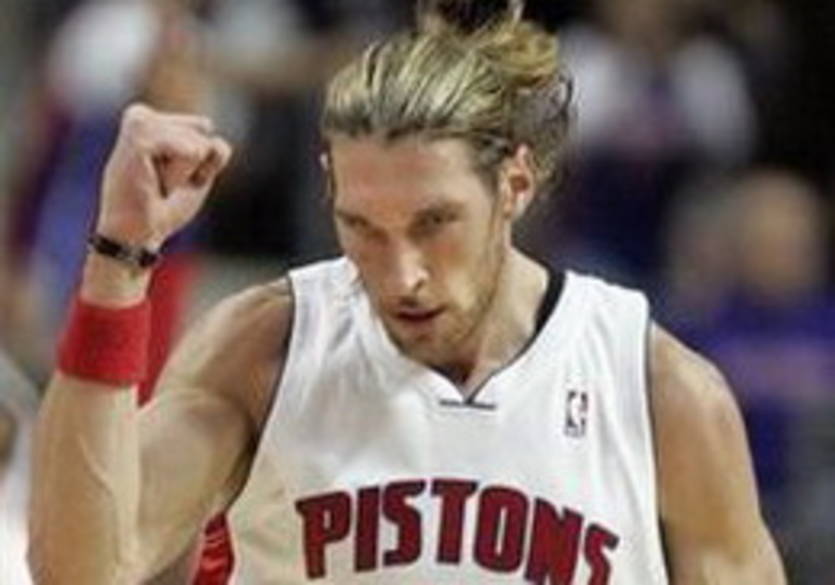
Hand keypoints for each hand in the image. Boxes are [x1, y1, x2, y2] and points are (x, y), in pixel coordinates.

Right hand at [96, 104, 231, 249]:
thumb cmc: (163, 207)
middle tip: (162, 185)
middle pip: (204, 133)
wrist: (136, 235)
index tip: (171, 178)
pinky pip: (190, 153)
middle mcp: (141, 115)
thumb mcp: (198, 174)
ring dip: (183, 175)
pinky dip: (178, 178)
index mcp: (151, 119)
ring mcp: (138, 124)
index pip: (205, 128)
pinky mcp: (138, 140)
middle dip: (194, 168)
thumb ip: (212, 149)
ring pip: (198, 145)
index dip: (201, 163)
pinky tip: (153, 185)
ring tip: (155, 185)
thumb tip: (208, 125)